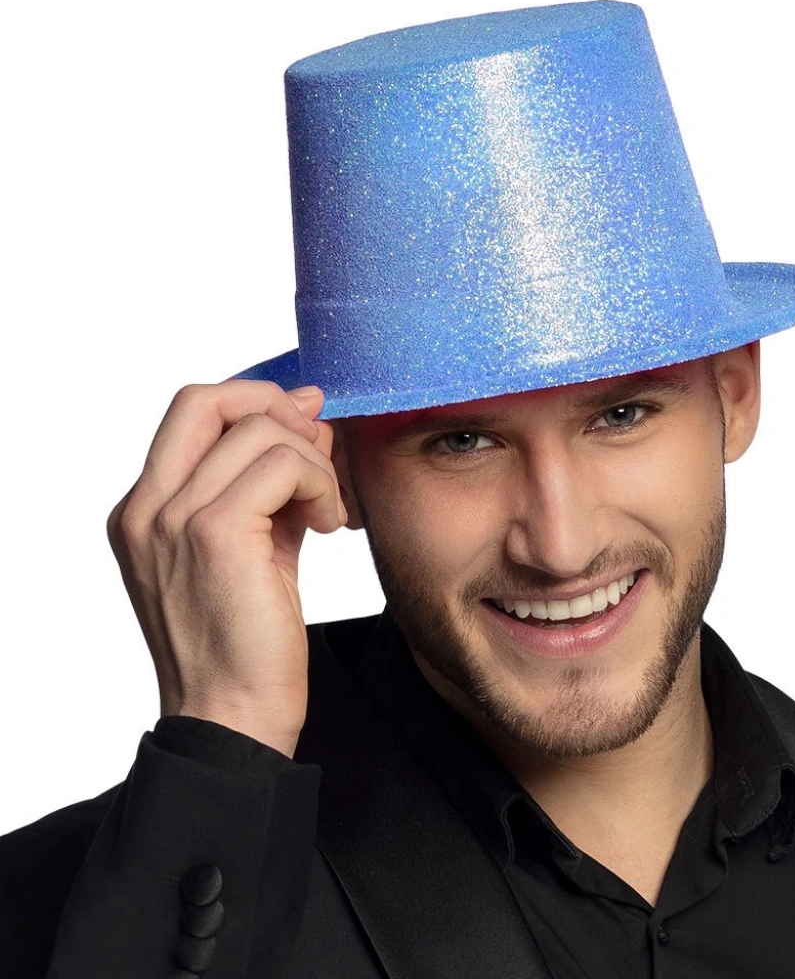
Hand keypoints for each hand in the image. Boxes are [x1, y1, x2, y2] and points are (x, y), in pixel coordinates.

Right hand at [106, 381, 343, 756]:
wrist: (233, 717)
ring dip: (313, 460)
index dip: (256, 403)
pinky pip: (282, 465)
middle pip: (207, 399)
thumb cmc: (246, 641)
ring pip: (258, 431)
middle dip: (276, 405)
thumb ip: (271, 483)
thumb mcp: (254, 547)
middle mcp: (145, 508)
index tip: (306, 424)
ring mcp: (172, 518)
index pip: (193, 412)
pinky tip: (328, 525)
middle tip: (319, 443)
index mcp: (144, 510)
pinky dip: (319, 483)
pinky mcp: (214, 534)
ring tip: (327, 510)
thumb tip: (309, 417)